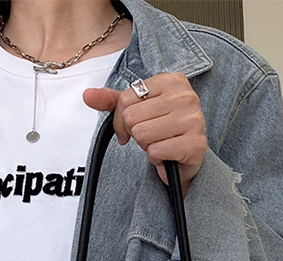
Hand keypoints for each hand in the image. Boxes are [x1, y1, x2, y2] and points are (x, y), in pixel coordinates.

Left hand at [83, 73, 206, 194]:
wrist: (185, 158)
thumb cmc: (161, 130)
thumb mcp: (137, 110)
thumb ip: (113, 101)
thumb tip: (87, 95)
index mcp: (172, 80)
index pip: (127, 99)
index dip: (122, 120)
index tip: (133, 128)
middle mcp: (186, 96)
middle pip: (132, 118)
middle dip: (135, 133)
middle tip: (151, 137)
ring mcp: (194, 119)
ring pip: (142, 135)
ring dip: (146, 146)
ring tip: (159, 144)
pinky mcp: (195, 144)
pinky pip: (155, 151)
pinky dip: (155, 158)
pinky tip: (167, 155)